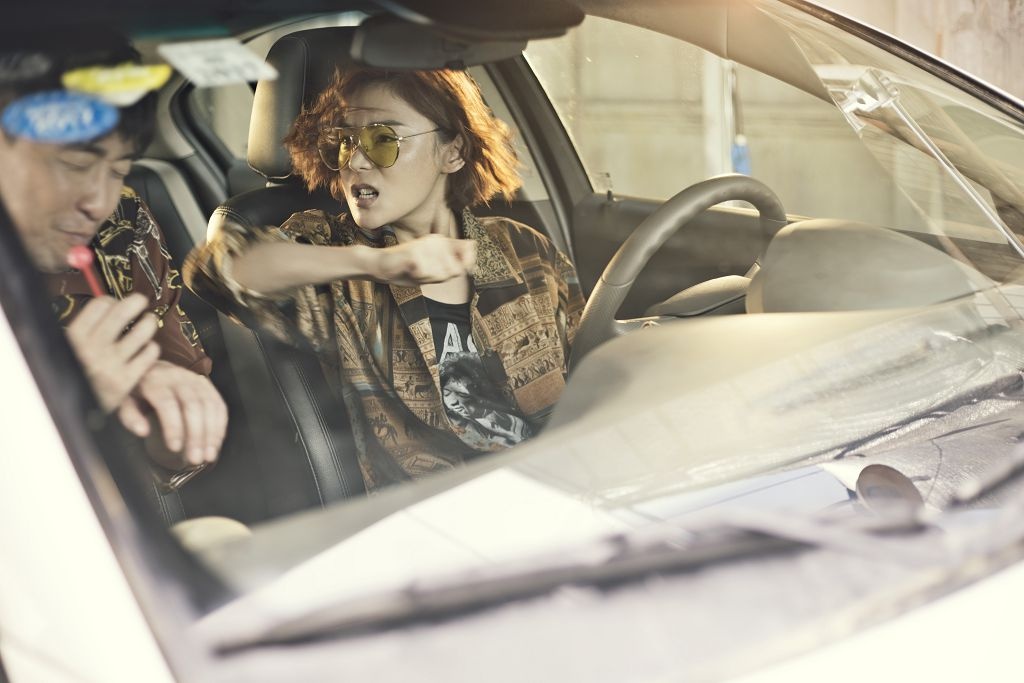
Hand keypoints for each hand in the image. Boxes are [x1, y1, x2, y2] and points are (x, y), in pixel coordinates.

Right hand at [65, 294, 159, 411]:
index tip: (115, 304)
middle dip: (136, 302)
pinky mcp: (126, 381)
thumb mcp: (65, 350)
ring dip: (149, 323)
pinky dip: (152, 348)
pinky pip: (150, 354)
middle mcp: (92, 349)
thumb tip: (104, 305)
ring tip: (149, 323)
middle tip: (142, 302)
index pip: (100, 304)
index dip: (111, 301)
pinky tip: (147, 350)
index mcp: (74, 338)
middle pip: (122, 312)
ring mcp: (111, 365)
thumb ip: (81, 330)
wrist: (72, 414)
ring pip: (142, 331)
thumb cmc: (73, 376)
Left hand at [118, 360, 227, 468]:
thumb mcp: (124, 400)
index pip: (167, 402)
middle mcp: (179, 377)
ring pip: (210, 406)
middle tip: (195, 459)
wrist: (152, 369)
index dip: (173, 426)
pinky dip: (219, 427)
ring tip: (208, 457)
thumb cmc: (136, 391)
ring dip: (211, 434)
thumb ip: (130, 416)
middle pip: (193, 405)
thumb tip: (142, 432)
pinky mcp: (208, 386)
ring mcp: (196, 380)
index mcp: (155, 380)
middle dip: (196, 435)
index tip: (174, 448)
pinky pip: (219, 406)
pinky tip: (215, 444)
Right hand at [368, 235, 475, 286]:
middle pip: (455, 269)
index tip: (465, 269)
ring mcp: (425, 246)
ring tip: (418, 272)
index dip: (470, 261)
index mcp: (440, 241)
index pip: (468, 249)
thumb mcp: (432, 265)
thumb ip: (451, 262)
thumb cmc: (408, 268)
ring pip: (442, 274)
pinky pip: (427, 274)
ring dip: (431, 278)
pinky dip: (420, 278)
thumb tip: (473, 261)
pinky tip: (411, 272)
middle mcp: (435, 240)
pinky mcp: (415, 253)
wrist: (380, 265)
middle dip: (443, 277)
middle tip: (427, 274)